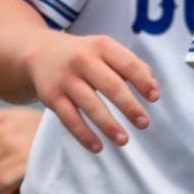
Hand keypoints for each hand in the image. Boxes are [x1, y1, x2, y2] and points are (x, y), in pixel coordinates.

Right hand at [28, 30, 159, 151]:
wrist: (39, 53)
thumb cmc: (84, 55)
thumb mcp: (105, 50)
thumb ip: (132, 65)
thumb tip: (154, 87)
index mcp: (102, 46)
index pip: (128, 64)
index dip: (143, 81)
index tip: (155, 97)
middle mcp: (83, 60)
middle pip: (111, 85)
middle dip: (129, 106)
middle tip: (144, 123)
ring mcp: (66, 79)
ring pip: (90, 104)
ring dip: (108, 125)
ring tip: (123, 140)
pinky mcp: (52, 97)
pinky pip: (69, 119)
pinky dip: (84, 134)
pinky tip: (98, 146)